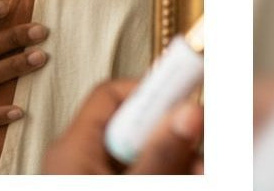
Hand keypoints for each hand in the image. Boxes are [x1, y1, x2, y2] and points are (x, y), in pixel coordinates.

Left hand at [42, 79, 202, 174]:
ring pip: (138, 156)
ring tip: (200, 172)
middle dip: (170, 139)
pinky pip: (133, 172)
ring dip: (173, 161)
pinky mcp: (96, 185)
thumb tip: (190, 111)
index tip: (187, 97)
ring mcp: (87, 175)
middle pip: (130, 129)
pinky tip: (185, 177)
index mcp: (71, 147)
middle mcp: (76, 158)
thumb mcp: (131, 185)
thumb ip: (158, 155)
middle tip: (202, 158)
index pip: (109, 95)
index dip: (148, 92)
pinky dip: (159, 173)